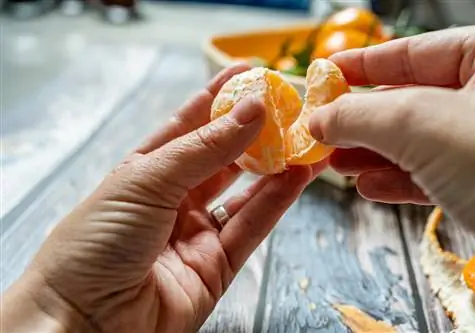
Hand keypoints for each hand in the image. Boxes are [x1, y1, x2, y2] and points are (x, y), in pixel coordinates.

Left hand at [2, 65, 324, 332]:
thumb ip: (204, 149)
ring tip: (305, 139)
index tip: (251, 72)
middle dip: (256, 131)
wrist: (85, 323)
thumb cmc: (92, 245)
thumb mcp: (146, 181)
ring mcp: (196, 232)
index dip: (220, 96)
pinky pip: (253, 227)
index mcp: (147, 170)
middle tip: (289, 107)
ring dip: (276, 165)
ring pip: (245, 192)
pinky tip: (298, 175)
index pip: (190, 124)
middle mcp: (174, 199)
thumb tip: (250, 110)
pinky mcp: (217, 266)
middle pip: (224, 157)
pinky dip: (277, 200)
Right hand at [309, 24, 474, 251]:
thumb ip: (361, 114)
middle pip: (409, 101)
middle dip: (361, 120)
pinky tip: (369, 187)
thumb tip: (318, 117)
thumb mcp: (422, 124)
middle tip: (322, 129)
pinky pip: (433, 174)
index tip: (326, 75)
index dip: (363, 65)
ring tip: (335, 162)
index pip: (414, 52)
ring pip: (417, 142)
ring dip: (372, 155)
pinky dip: (397, 181)